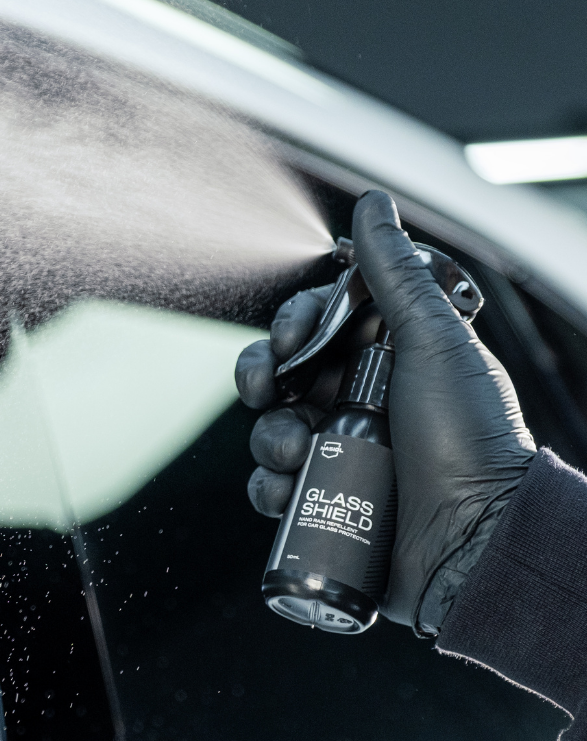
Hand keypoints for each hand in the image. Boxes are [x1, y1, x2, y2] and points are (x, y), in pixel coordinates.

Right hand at [235, 190, 535, 631]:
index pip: (313, 327)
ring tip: (300, 455)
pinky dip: (269, 488)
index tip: (292, 340)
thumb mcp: (435, 342)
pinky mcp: (323, 503)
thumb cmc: (469, 437)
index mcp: (383, 359)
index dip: (290, 327)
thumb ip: (395, 273)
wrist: (476, 538)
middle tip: (274, 392)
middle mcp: (356, 402)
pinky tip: (290, 491)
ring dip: (270, 438)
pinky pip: (270, 487)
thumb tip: (373, 202)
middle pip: (279, 376)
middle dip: (264, 380)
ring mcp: (338, 454)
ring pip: (268, 430)